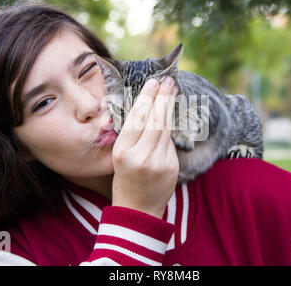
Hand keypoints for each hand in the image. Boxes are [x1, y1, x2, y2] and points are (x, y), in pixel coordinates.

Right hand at [111, 76, 178, 218]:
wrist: (138, 210)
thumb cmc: (125, 180)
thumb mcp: (119, 157)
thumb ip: (131, 135)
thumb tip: (147, 107)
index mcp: (122, 152)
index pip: (137, 119)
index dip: (147, 98)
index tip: (152, 82)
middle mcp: (141, 156)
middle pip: (155, 120)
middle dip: (162, 97)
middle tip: (168, 80)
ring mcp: (159, 162)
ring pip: (166, 128)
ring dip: (169, 107)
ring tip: (172, 90)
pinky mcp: (172, 167)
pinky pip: (170, 142)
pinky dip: (170, 127)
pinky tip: (171, 113)